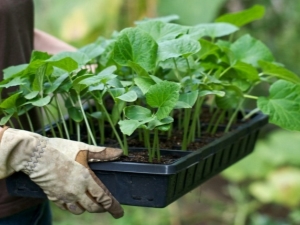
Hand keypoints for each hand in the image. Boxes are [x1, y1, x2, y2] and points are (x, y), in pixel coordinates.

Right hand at [0, 127, 123, 217]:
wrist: (34, 155)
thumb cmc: (60, 149)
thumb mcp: (83, 148)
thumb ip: (102, 153)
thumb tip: (119, 153)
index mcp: (85, 179)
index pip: (103, 198)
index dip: (113, 207)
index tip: (119, 213)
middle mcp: (76, 191)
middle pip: (93, 207)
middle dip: (102, 209)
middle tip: (107, 208)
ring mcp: (64, 196)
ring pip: (79, 210)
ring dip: (88, 208)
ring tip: (92, 203)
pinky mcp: (53, 197)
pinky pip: (66, 208)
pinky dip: (74, 207)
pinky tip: (75, 202)